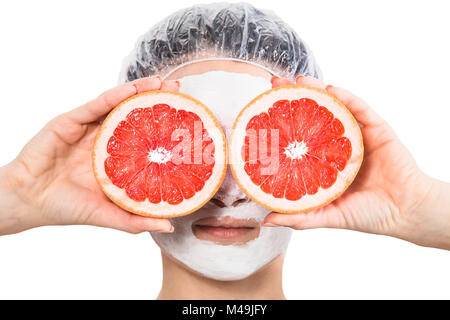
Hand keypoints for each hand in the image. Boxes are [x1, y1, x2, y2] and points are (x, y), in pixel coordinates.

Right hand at [0, 76, 178, 235]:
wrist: (29, 201)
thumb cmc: (67, 208)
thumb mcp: (108, 215)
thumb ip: (136, 220)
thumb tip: (169, 226)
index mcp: (116, 158)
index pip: (145, 138)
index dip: (165, 127)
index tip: (187, 119)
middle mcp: (106, 140)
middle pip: (135, 116)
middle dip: (157, 102)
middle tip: (180, 91)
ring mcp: (89, 129)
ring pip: (118, 105)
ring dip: (140, 91)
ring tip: (162, 83)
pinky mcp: (70, 121)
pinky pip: (95, 106)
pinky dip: (114, 96)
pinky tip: (132, 89)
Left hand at [264, 76, 449, 249]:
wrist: (404, 212)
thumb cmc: (367, 214)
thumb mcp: (326, 216)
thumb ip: (299, 216)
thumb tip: (266, 220)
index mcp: (323, 161)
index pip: (297, 137)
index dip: (280, 123)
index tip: (260, 111)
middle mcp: (336, 144)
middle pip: (312, 116)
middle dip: (293, 98)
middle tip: (274, 82)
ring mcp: (356, 134)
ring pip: (334, 107)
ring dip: (316, 90)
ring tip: (298, 80)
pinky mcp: (376, 129)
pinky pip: (361, 109)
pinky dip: (346, 98)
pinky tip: (331, 90)